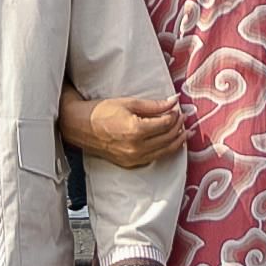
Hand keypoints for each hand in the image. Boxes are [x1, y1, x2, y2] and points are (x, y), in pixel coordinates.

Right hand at [60, 89, 185, 168]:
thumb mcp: (129, 102)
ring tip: (184, 133)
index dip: (175, 116)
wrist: (81, 127)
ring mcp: (133, 158)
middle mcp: (137, 148)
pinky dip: (164, 151)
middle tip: (184, 118)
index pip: (165, 124)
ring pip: (163, 152)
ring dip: (176, 142)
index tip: (179, 109)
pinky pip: (153, 158)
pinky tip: (169, 143)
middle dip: (178, 128)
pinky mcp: (129, 164)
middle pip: (167, 139)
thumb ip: (154, 105)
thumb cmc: (102, 111)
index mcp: (137, 130)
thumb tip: (173, 101)